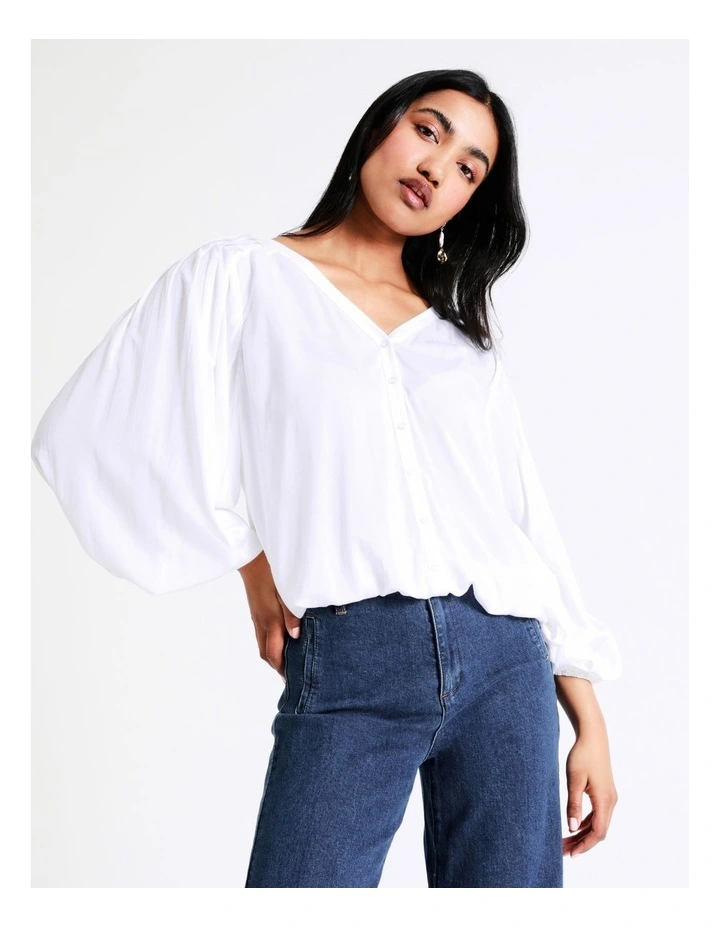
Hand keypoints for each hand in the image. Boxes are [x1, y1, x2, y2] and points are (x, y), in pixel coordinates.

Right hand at [237, 551, 301, 678]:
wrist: (251, 557)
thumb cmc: (271, 571)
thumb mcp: (285, 591)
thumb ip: (292, 614)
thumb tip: (297, 636)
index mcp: (269, 619)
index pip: (274, 653)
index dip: (283, 669)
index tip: (294, 680)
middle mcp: (261, 622)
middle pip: (267, 654)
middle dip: (279, 667)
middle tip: (294, 677)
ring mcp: (257, 617)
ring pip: (264, 645)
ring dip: (275, 656)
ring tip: (290, 663)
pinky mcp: (257, 611)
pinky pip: (263, 634)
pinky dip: (272, 643)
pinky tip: (283, 641)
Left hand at [563, 725, 617, 858]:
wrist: (593, 737)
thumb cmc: (582, 756)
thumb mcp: (574, 780)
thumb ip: (573, 805)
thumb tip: (571, 828)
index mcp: (604, 800)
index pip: (597, 832)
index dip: (584, 845)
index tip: (571, 854)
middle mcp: (610, 802)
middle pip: (598, 831)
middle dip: (581, 843)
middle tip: (563, 851)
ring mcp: (609, 797)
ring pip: (597, 823)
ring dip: (582, 834)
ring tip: (565, 842)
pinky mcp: (604, 792)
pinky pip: (597, 814)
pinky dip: (585, 823)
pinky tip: (573, 826)